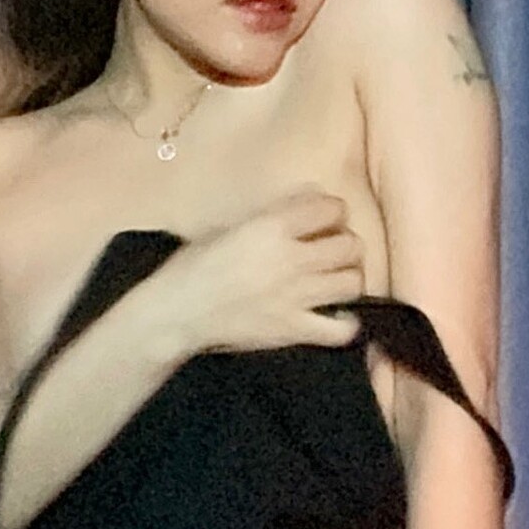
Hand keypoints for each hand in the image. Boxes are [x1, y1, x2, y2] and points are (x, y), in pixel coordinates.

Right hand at [158, 188, 364, 356]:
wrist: (176, 313)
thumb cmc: (193, 265)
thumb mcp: (229, 226)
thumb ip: (272, 213)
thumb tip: (308, 199)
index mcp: (272, 227)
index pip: (330, 208)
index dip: (333, 211)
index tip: (326, 218)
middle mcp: (291, 259)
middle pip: (350, 245)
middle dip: (345, 243)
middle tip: (331, 249)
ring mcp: (296, 297)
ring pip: (352, 282)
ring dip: (347, 277)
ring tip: (334, 279)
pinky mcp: (294, 330)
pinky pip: (341, 330)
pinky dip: (344, 323)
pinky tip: (334, 314)